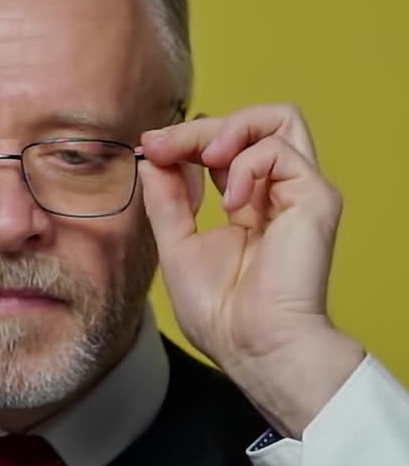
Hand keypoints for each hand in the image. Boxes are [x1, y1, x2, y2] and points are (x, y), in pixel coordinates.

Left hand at [140, 104, 364, 434]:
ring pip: (279, 119)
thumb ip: (167, 199)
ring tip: (204, 158)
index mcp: (250, 207)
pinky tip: (233, 205)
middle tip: (162, 146)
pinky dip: (247, 165)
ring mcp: (300, 194)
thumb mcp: (177, 245)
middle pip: (252, 125)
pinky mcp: (316, 197)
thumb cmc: (221, 315)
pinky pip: (279, 149)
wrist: (253, 347)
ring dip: (230, 128)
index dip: (187, 140)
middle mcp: (279, 195)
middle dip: (200, 129)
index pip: (225, 150)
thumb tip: (151, 155)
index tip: (149, 147)